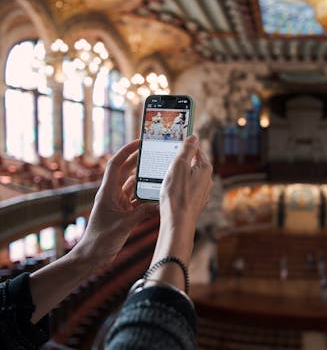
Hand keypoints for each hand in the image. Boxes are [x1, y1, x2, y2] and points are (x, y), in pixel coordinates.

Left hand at [76, 140, 158, 266]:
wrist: (92, 256)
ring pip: (132, 185)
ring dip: (143, 179)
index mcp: (107, 192)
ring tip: (158, 171)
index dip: (127, 151)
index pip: (116, 164)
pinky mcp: (123, 213)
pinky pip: (136, 200)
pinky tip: (157, 194)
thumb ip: (143, 212)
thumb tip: (161, 204)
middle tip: (153, 153)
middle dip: (137, 161)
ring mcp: (117, 203)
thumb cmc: (102, 240)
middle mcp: (112, 194)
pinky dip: (145, 196)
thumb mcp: (125, 224)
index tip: (139, 142)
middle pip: (125, 171)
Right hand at [155, 135, 212, 264]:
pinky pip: (187, 189)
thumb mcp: (179, 165)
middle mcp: (207, 180)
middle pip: (193, 164)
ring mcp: (202, 192)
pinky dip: (179, 187)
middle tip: (166, 160)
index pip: (196, 150)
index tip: (174, 142)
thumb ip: (187, 150)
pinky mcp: (196, 202)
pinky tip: (169, 190)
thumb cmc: (177, 194)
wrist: (178, 222)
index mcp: (205, 168)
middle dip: (180, 161)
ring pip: (189, 177)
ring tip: (164, 176)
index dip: (184, 145)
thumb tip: (194, 137)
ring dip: (178, 175)